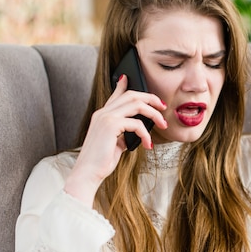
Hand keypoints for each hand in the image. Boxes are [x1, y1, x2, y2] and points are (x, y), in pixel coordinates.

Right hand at [64, 75, 167, 206]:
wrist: (87, 173)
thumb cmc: (101, 162)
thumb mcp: (115, 144)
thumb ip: (123, 133)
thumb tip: (138, 129)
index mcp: (102, 116)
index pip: (115, 95)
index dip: (123, 85)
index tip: (128, 77)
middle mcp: (103, 113)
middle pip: (131, 95)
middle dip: (150, 98)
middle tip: (162, 107)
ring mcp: (106, 118)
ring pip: (136, 104)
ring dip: (154, 113)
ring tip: (162, 124)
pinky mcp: (111, 126)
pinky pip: (136, 123)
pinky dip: (146, 134)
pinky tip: (148, 145)